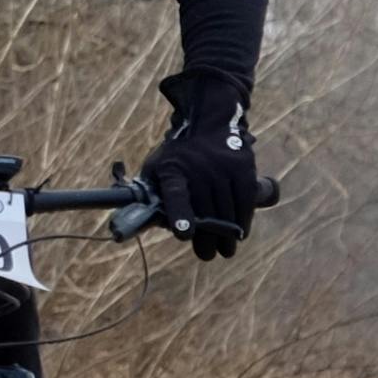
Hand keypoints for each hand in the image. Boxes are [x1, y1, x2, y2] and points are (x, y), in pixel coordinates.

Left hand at [144, 73, 257, 257]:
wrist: (208, 123)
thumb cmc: (178, 156)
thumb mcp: (156, 168)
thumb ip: (149, 194)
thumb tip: (133, 223)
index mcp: (172, 171)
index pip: (175, 194)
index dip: (180, 213)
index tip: (183, 233)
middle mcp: (198, 169)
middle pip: (205, 211)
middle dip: (206, 239)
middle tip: (206, 254)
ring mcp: (222, 169)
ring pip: (226, 210)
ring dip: (226, 235)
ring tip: (225, 250)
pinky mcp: (243, 169)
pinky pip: (244, 201)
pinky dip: (242, 220)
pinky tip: (239, 233)